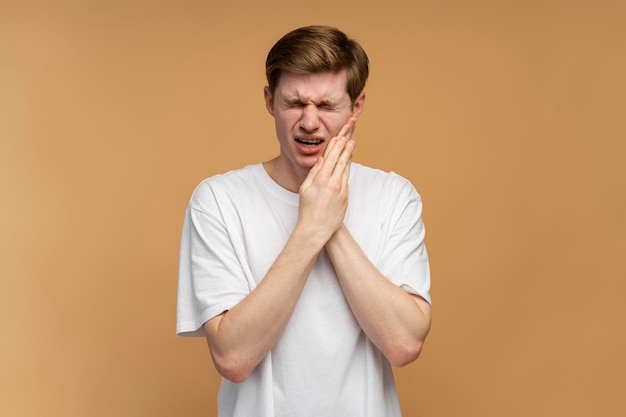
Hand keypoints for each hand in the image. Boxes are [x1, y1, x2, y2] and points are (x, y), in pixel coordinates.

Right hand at [297, 117, 356, 243]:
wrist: (316, 228)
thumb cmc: (307, 209)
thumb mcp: (305, 189)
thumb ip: (314, 172)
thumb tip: (321, 159)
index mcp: (321, 180)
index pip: (331, 158)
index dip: (336, 145)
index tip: (340, 136)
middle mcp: (333, 183)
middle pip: (341, 160)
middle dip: (346, 145)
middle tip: (350, 134)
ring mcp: (341, 190)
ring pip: (346, 168)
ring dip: (349, 154)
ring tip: (352, 143)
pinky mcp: (346, 197)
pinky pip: (347, 178)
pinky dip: (348, 167)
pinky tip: (349, 161)